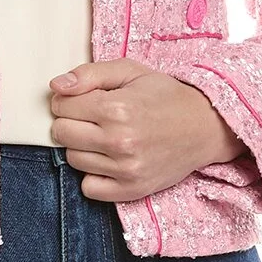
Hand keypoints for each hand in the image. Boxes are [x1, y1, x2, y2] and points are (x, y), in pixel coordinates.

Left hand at [48, 58, 247, 201]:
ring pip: (73, 159)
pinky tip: (109, 160)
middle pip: (62, 133)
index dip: (68, 99)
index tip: (85, 99)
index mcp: (116, 108)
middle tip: (92, 118)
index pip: (61, 106)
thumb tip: (55, 87)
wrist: (205, 126)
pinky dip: (93, 175)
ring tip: (105, 136)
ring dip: (83, 147)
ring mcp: (125, 169)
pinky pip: (89, 188)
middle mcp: (119, 141)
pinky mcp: (131, 190)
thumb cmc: (165, 96)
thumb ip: (89, 74)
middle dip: (71, 122)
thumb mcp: (130, 71)